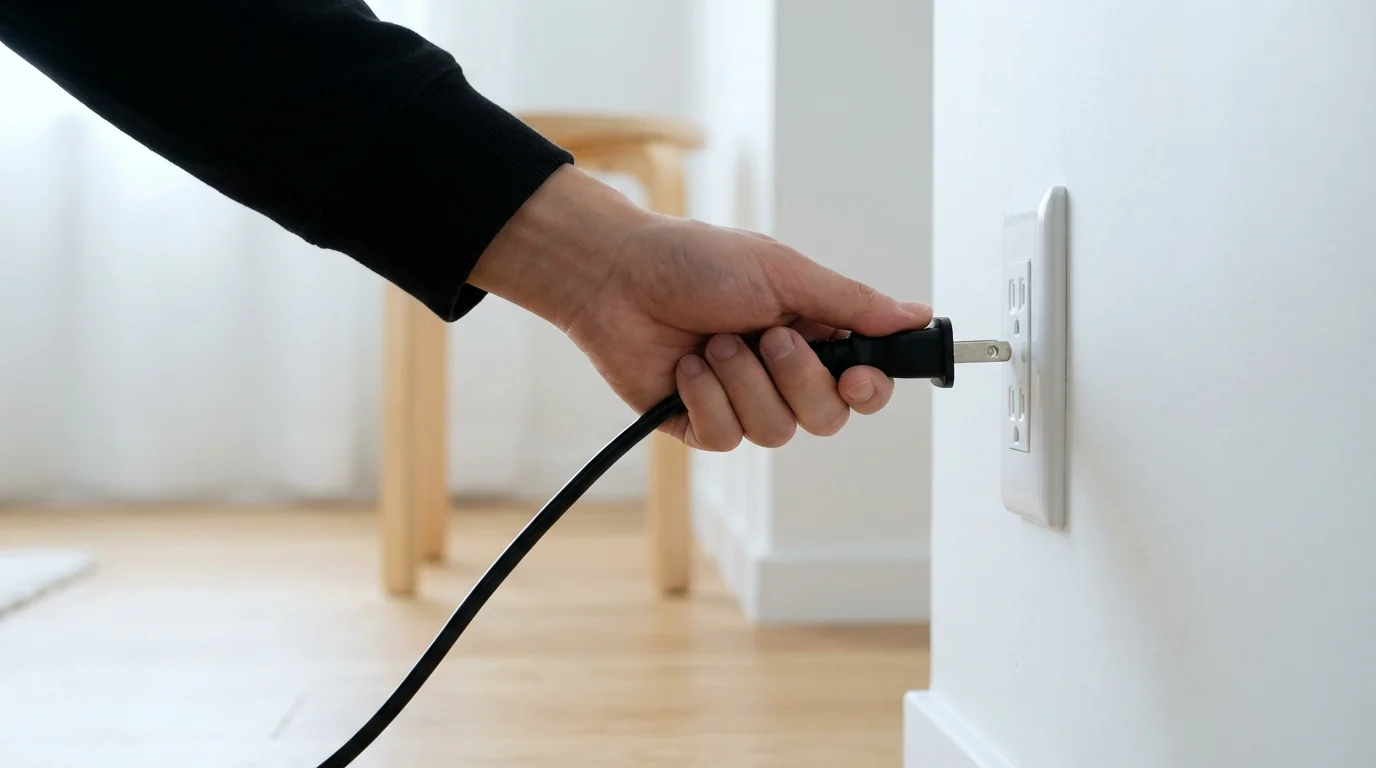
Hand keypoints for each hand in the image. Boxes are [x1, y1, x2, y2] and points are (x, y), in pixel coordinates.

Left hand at [469, 166, 931, 449]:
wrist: (617, 277)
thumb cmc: (695, 262)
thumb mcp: (783, 273)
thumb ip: (851, 303)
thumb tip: (917, 315)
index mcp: (812, 335)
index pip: (864, 384)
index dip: (867, 389)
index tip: (856, 376)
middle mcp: (782, 375)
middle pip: (827, 418)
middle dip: (797, 379)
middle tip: (767, 337)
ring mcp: (741, 403)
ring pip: (776, 432)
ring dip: (743, 382)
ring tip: (712, 342)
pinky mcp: (700, 424)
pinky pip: (726, 437)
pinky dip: (706, 398)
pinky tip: (685, 367)